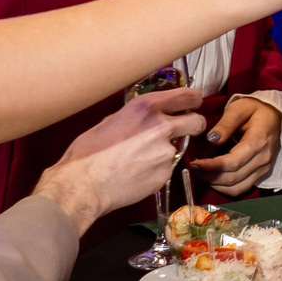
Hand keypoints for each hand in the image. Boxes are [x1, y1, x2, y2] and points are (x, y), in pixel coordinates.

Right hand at [68, 86, 207, 161]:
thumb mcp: (111, 121)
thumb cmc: (89, 152)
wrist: (84, 184)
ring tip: (141, 159)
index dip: (194, 100)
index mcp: (146, 107)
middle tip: (183, 131)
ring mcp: (166, 151)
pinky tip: (137, 173)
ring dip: (167, 151)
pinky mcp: (165, 173)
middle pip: (197, 121)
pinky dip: (157, 170)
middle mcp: (161, 126)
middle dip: (193, 125)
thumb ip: (136, 117)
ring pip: (179, 147)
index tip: (193, 104)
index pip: (188, 96)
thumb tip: (145, 119)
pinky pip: (167, 168)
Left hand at [189, 95, 281, 194]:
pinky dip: (224, 188)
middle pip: (233, 178)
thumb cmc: (255, 109)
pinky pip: (241, 189)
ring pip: (236, 188)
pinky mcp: (261, 174)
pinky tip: (213, 179)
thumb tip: (211, 140)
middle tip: (192, 168)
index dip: (212, 167)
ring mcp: (263, 169)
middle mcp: (263, 159)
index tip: (195, 164)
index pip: (233, 162)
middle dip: (209, 177)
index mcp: (259, 141)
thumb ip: (225, 124)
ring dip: (215, 185)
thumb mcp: (239, 108)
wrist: (275, 115)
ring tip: (200, 174)